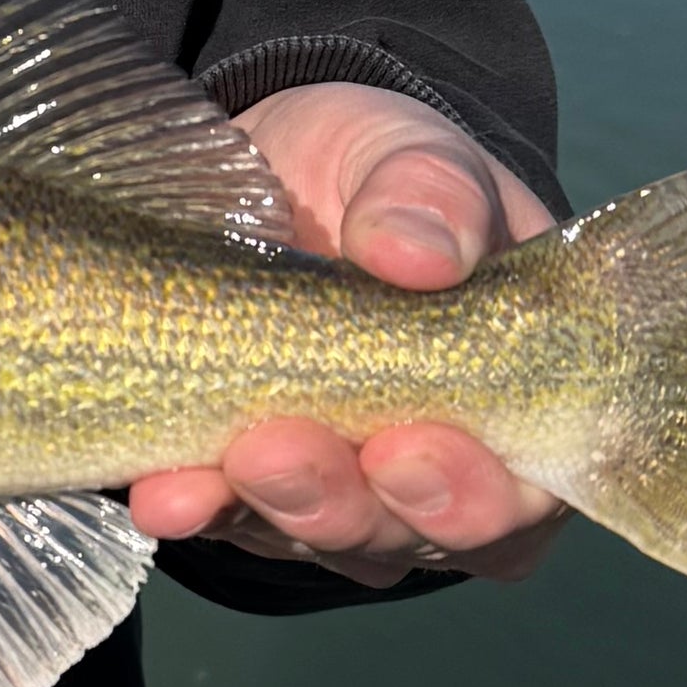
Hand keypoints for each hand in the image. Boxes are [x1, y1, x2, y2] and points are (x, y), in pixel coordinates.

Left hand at [128, 81, 563, 585]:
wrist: (273, 174)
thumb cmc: (380, 174)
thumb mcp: (412, 153)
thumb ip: (434, 191)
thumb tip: (422, 255)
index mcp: (513, 401)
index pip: (523, 494)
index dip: (475, 495)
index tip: (410, 448)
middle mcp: (435, 470)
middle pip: (408, 532)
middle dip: (349, 506)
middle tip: (288, 457)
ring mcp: (340, 485)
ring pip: (314, 534)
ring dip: (266, 507)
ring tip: (222, 466)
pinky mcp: (246, 484)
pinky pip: (223, 515)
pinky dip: (195, 506)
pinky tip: (164, 494)